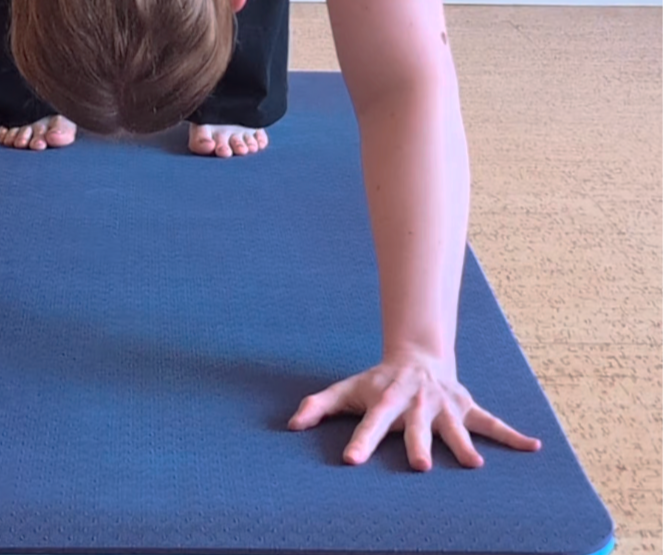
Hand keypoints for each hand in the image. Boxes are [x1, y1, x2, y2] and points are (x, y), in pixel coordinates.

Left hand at [287, 353, 541, 470]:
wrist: (417, 356)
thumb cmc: (377, 382)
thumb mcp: (347, 389)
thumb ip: (319, 405)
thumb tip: (290, 424)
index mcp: (385, 400)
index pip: (369, 423)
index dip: (360, 441)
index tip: (351, 461)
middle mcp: (416, 403)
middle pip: (415, 426)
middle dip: (418, 444)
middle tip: (421, 466)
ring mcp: (444, 405)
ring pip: (455, 425)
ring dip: (464, 444)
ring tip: (475, 465)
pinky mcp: (466, 406)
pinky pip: (492, 421)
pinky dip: (513, 434)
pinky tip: (533, 446)